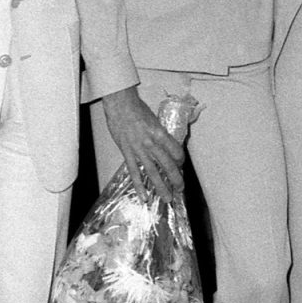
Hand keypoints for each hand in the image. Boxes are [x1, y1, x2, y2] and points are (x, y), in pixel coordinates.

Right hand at [98, 86, 185, 201]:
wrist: (120, 105)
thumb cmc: (137, 109)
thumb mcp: (155, 120)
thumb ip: (160, 134)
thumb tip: (168, 146)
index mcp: (160, 133)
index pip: (176, 151)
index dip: (181, 160)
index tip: (181, 164)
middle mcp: (151, 143)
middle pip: (167, 165)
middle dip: (176, 178)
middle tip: (180, 188)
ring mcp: (138, 149)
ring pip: (152, 172)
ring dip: (161, 186)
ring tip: (167, 197)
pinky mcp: (127, 153)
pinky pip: (134, 172)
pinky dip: (139, 186)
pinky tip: (144, 196)